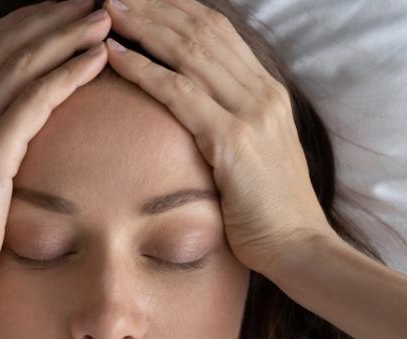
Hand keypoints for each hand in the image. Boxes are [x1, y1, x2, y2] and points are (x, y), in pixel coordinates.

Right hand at [0, 0, 112, 293]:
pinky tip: (97, 58)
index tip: (59, 14)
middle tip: (88, 2)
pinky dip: (68, 73)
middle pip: (5, 44)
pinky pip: (35, 99)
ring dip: (65, 34)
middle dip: (49, 17)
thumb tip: (9, 159)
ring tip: (102, 17)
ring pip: (22, 62)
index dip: (24, 27)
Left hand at [101, 0, 334, 278]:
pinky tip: (114, 55)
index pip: (219, 31)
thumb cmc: (271, 212)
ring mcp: (250, 112)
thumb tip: (194, 115)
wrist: (299, 246)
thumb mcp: (255, 156)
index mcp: (268, 91)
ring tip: (107, 11)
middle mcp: (262, 92)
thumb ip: (231, 126)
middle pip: (201, 29)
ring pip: (188, 51)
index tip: (143, 0)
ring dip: (143, 26)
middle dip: (155, 7)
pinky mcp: (232, 139)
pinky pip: (178, 92)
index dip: (178, 9)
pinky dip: (142, 69)